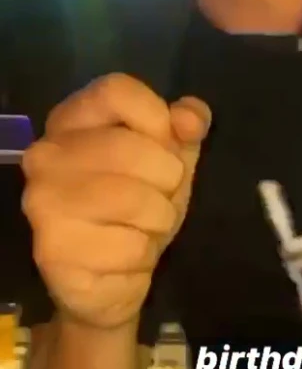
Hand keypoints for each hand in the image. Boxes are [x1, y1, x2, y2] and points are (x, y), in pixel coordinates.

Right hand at [21, 73, 209, 330]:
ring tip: (146, 226)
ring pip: (131, 199)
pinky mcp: (51, 251)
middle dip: (167, 177)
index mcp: (71, 120)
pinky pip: (127, 246)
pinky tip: (126, 257)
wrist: (111, 278)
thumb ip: (186, 127)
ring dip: (158, 218)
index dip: (157, 117)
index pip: (115, 90)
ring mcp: (43, 203)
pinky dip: (142, 254)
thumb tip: (190, 119)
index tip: (168, 145)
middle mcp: (45, 155)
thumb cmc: (138, 208)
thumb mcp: (170, 159)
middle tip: (162, 196)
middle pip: (128, 146)